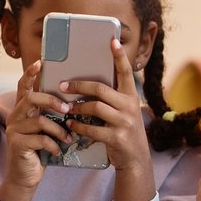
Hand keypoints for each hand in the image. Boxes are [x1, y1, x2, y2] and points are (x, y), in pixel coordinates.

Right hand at [0, 59, 74, 200]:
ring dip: (59, 130)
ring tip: (68, 138)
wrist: (27, 176)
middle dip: (52, 102)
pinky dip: (54, 145)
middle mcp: (15, 116)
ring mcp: (14, 130)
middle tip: (68, 109)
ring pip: (39, 121)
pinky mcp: (17, 144)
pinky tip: (58, 151)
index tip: (41, 62)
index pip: (24, 87)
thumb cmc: (41, 150)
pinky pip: (40, 139)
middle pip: (32, 99)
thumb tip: (75, 104)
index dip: (31, 74)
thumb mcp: (47, 130)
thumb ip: (53, 117)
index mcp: (23, 110)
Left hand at [62, 38, 151, 173]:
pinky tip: (70, 125)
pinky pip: (92, 129)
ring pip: (95, 108)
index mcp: (131, 97)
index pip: (126, 73)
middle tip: (63, 85)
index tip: (112, 41)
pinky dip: (78, 127)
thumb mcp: (124, 112)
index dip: (119, 57)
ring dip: (76, 108)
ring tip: (66, 108)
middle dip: (79, 85)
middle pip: (101, 89)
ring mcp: (124, 122)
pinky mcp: (116, 137)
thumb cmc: (125, 131)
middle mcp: (129, 106)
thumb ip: (113, 99)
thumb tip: (88, 86)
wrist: (136, 159)